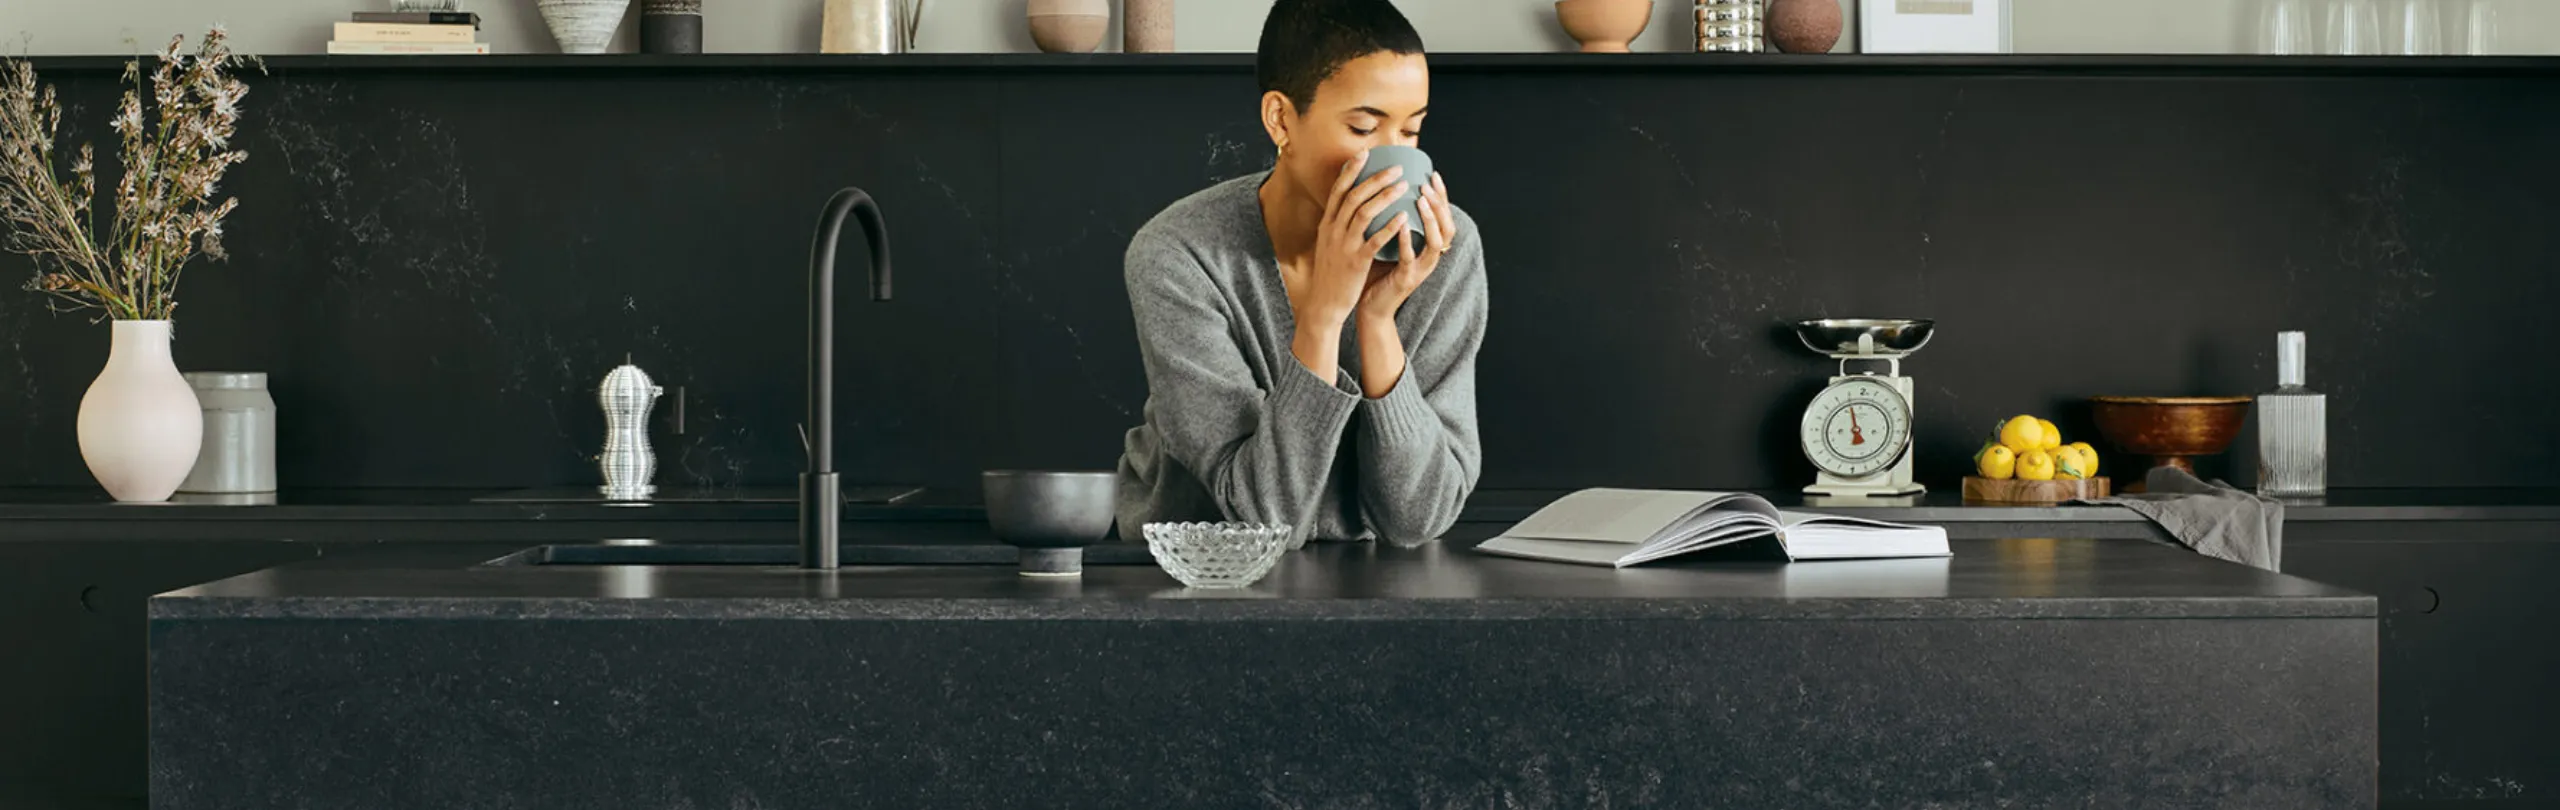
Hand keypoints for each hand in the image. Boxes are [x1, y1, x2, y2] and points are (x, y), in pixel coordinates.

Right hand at [1282, 150, 1411, 329]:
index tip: (1366, 154)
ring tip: (1404, 186)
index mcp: (1327, 224)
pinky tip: (1404, 217)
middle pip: (1354, 196)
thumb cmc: (1331, 273)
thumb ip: (1338, 224)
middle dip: (1376, 178)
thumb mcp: (1328, 243)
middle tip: (1396, 167)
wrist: (1324, 304)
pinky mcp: (1356, 262)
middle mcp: (1333, 230)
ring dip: (1385, 196)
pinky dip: (1389, 227)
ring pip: (1364, 213)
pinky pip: (1374, 240)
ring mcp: (1344, 245)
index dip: (1352, 170)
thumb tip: (1350, 206)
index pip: (1338, 190)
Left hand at [1357, 171, 1454, 324]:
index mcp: (1427, 247)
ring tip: (1421, 200)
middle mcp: (1429, 258)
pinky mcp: (1406, 280)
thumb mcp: (1388, 240)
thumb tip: (1381, 187)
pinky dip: (1407, 241)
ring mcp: (1420, 270)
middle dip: (1440, 204)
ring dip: (1430, 220)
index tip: (1432, 174)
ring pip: (1436, 243)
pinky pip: (1410, 259)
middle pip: (1447, 227)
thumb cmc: (1378, 270)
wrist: (1370, 305)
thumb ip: (1391, 219)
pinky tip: (1401, 225)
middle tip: (1427, 184)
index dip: (1442, 196)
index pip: (1443, 217)